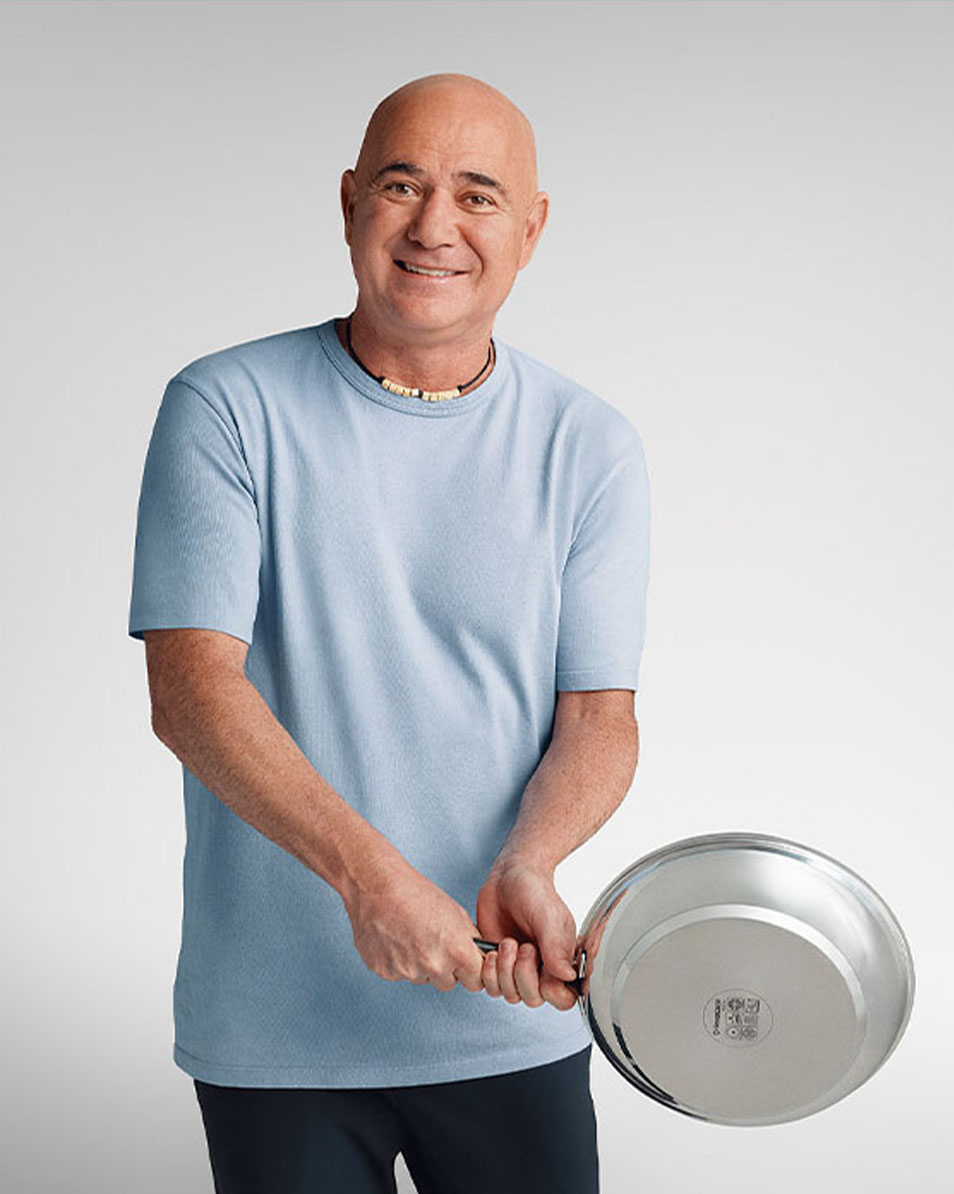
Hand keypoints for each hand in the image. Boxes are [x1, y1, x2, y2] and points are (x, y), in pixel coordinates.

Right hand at [342, 854, 483, 992]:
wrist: (377, 887)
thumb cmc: (415, 893)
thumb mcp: (456, 913)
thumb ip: (468, 941)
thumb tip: (475, 956)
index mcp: (456, 951)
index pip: (475, 981)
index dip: (470, 970)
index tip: (465, 963)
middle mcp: (433, 966)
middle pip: (448, 982)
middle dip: (445, 967)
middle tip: (433, 942)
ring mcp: (408, 972)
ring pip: (422, 977)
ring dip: (420, 964)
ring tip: (411, 935)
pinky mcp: (385, 972)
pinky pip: (399, 973)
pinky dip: (398, 961)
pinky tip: (395, 939)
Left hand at [475, 858, 578, 1011]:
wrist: (507, 877)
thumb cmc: (534, 890)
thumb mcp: (549, 916)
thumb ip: (557, 947)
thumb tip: (567, 976)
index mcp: (562, 960)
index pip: (563, 998)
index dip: (550, 990)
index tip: (541, 964)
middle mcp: (541, 968)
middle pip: (533, 998)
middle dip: (523, 973)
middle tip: (522, 945)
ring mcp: (517, 968)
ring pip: (510, 995)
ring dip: (504, 971)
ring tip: (506, 943)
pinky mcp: (496, 965)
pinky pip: (491, 987)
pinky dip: (488, 972)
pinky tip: (491, 950)